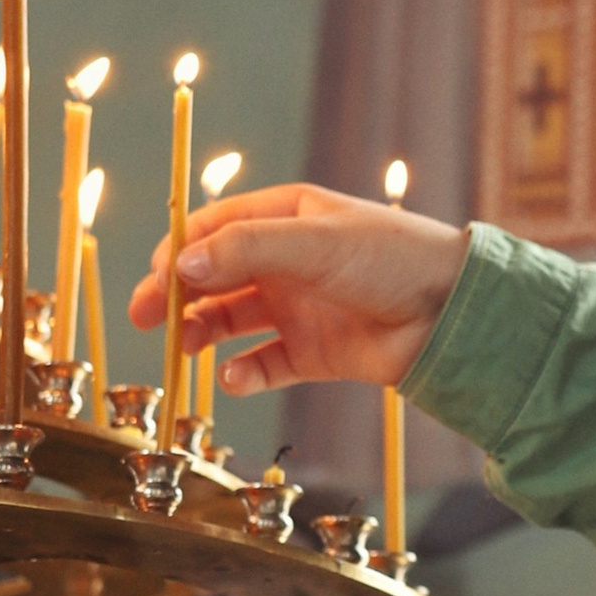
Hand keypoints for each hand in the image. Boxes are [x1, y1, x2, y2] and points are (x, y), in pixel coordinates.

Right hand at [130, 183, 469, 399]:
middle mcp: (288, 261)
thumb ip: (244, 251)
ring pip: (232, 320)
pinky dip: (243, 373)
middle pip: (215, 276)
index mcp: (287, 218)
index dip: (180, 250)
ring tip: (186, 347)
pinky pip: (264, 364)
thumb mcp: (313, 241)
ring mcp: (299, 307)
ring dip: (203, 332)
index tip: (154, 277)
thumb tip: (179, 266)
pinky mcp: (314, 352)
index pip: (215, 228)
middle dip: (177, 295)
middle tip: (144, 318)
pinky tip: (235, 378)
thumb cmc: (391, 258)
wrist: (452, 313)